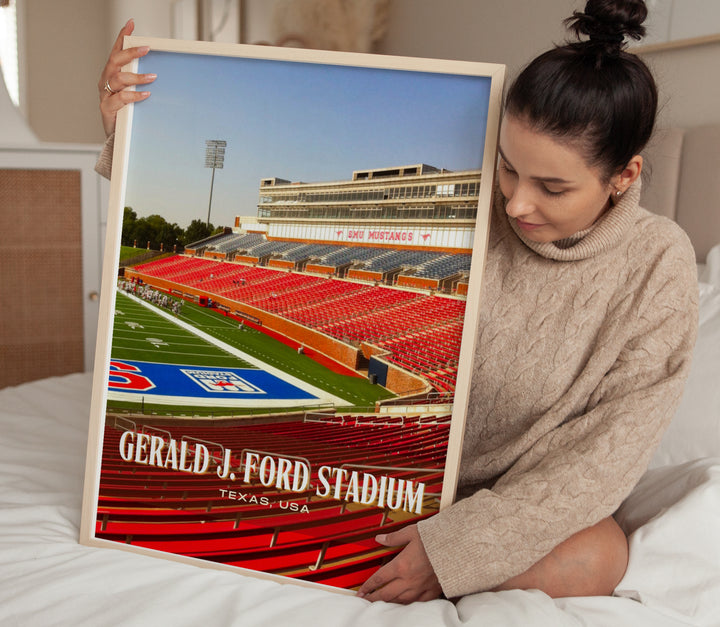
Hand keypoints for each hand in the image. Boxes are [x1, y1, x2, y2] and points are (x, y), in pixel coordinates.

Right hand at [98, 19, 155, 136]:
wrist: (117, 137)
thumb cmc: (126, 112)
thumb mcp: (133, 92)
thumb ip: (140, 81)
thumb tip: (159, 71)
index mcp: (112, 74)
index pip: (116, 51)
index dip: (122, 37)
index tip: (131, 24)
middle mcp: (106, 81)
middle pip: (115, 61)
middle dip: (130, 53)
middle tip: (146, 48)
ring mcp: (105, 94)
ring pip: (118, 79)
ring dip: (136, 76)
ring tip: (152, 77)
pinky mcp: (107, 108)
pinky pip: (120, 99)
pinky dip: (134, 95)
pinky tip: (145, 95)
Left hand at [356, 524, 442, 603]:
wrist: (457, 548)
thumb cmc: (436, 539)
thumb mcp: (412, 532)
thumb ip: (394, 537)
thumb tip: (380, 538)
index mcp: (401, 565)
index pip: (379, 579)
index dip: (368, 586)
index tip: (361, 591)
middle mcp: (409, 580)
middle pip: (386, 594)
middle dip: (373, 598)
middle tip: (365, 601)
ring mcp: (420, 588)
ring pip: (399, 601)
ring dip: (388, 603)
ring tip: (380, 604)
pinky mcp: (432, 591)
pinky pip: (416, 603)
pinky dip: (407, 605)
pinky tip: (403, 604)